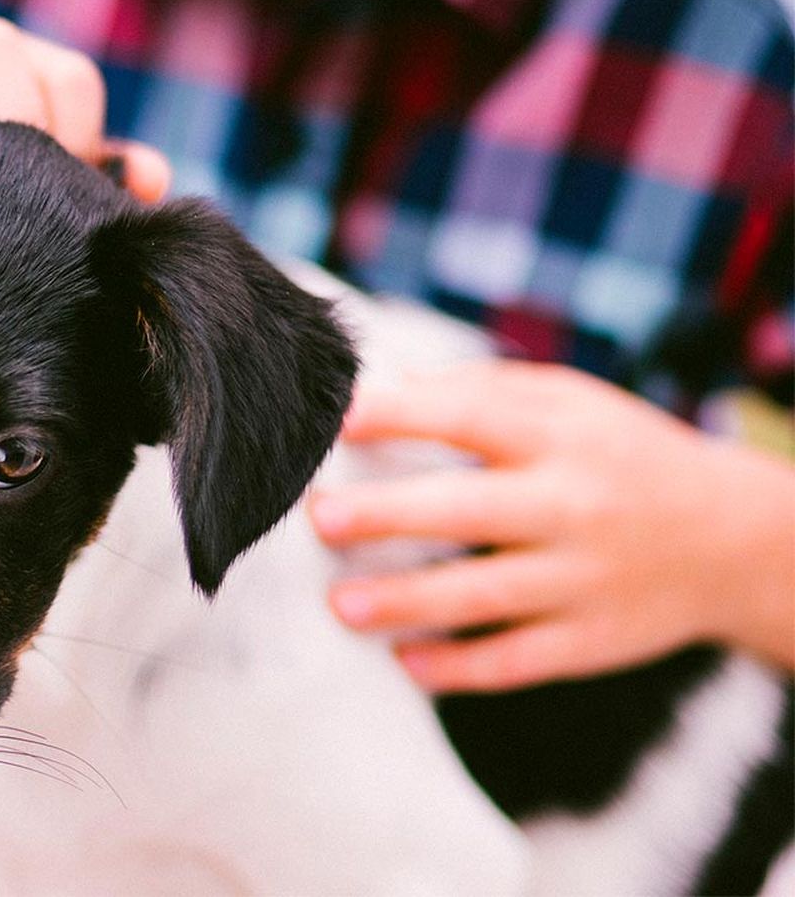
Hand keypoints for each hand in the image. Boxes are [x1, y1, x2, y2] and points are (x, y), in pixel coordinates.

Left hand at [310, 361, 794, 692]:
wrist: (736, 541)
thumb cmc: (622, 456)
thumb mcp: (572, 402)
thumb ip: (484, 389)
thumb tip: (386, 388)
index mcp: (562, 437)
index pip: (471, 418)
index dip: (401, 415)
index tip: (339, 420)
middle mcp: (574, 506)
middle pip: (466, 511)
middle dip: (387, 515)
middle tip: (321, 518)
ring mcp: (584, 579)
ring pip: (482, 596)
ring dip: (405, 603)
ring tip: (341, 605)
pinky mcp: (592, 641)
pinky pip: (516, 661)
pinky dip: (458, 669)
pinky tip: (406, 662)